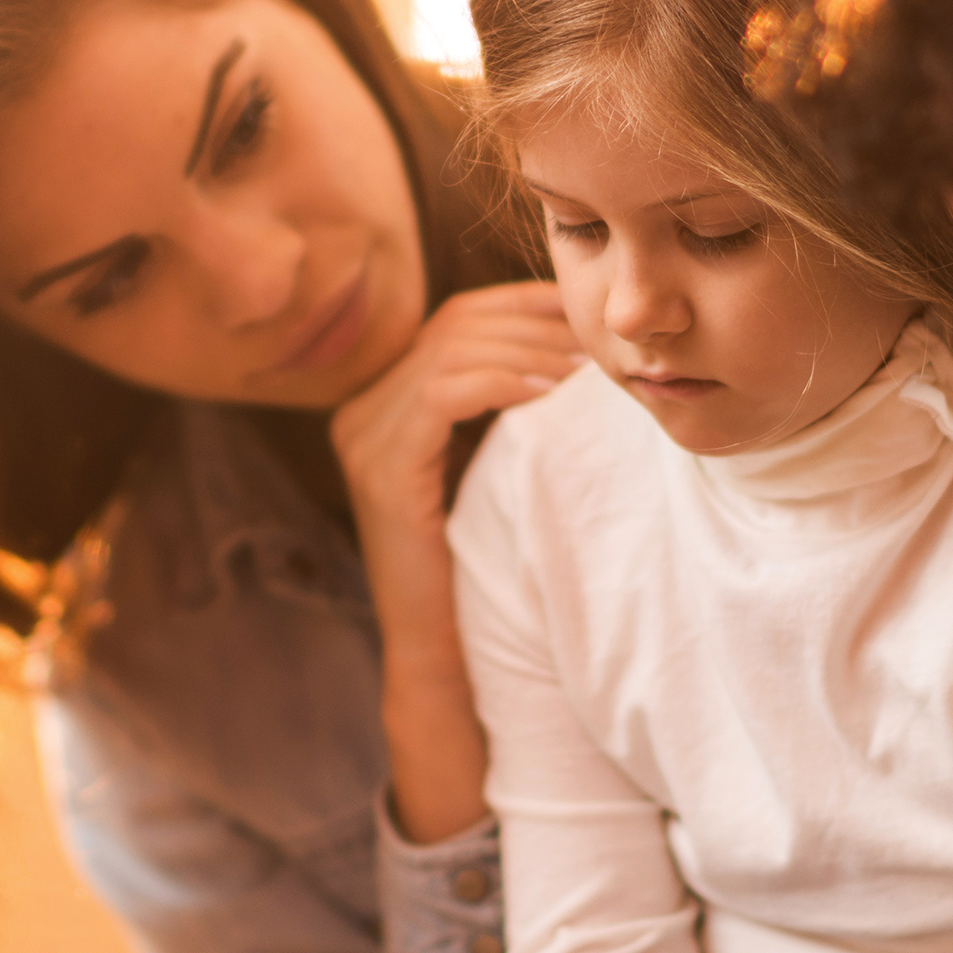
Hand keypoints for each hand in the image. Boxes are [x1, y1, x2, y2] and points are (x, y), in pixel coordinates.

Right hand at [329, 281, 577, 619]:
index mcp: (379, 404)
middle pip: (452, 327)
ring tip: (581, 368)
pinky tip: (546, 394)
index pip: (453, 319)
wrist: (443, 649)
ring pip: (450, 352)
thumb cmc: (481, 560)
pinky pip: (441, 396)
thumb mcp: (489, 465)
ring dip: (527, 351)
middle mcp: (359, 414)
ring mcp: (363, 441)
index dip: (519, 303)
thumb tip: (571, 348)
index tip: (581, 308)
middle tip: (593, 341)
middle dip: (532, 324)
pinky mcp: (382, 473)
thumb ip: (500, 408)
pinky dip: (500, 383)